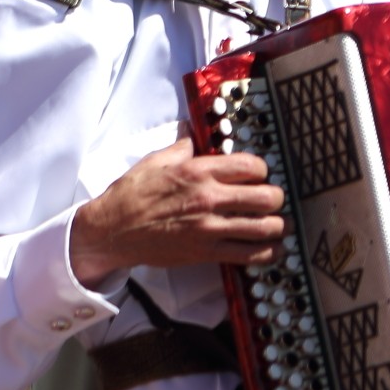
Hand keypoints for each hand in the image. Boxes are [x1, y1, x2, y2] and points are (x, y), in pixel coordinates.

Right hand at [69, 132, 285, 286]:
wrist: (111, 231)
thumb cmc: (131, 195)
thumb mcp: (156, 160)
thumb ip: (183, 147)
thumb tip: (195, 135)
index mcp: (199, 171)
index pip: (252, 166)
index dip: (264, 170)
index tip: (261, 175)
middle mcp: (209, 198)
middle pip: (267, 196)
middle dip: (277, 198)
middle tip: (273, 200)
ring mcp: (209, 227)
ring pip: (265, 227)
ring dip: (278, 226)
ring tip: (279, 225)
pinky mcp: (205, 253)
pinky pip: (249, 254)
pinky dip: (267, 252)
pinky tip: (272, 248)